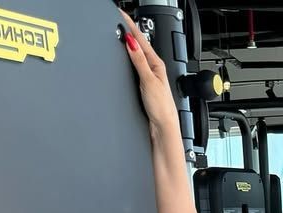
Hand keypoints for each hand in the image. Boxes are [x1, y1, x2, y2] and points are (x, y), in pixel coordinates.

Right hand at [119, 10, 180, 135]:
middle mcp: (154, 68)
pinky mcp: (145, 84)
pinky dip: (130, 57)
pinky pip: (136, 65)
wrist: (163, 127)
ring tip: (121, 32)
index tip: (121, 15)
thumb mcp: (148, 81)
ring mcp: (149, 76)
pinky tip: (127, 56)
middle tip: (119, 19)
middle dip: (129, 31)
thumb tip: (132, 42)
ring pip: (137, 54)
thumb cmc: (161, 108)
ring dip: (129, 44)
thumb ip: (139, 61)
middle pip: (139, 45)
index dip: (130, 26)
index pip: (141, 40)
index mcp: (156, 64)